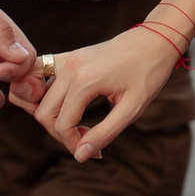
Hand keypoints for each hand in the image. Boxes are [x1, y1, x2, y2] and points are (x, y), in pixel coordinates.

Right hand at [16, 26, 181, 161]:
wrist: (156, 40)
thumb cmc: (149, 73)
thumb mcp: (133, 108)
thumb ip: (105, 133)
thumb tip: (80, 155)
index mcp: (85, 80)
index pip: (61, 124)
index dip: (73, 144)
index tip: (93, 151)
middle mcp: (70, 67)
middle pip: (43, 113)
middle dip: (61, 133)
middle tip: (86, 138)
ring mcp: (67, 59)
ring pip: (38, 98)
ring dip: (51, 117)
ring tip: (75, 124)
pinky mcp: (68, 57)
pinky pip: (40, 77)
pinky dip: (42, 95)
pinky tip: (63, 107)